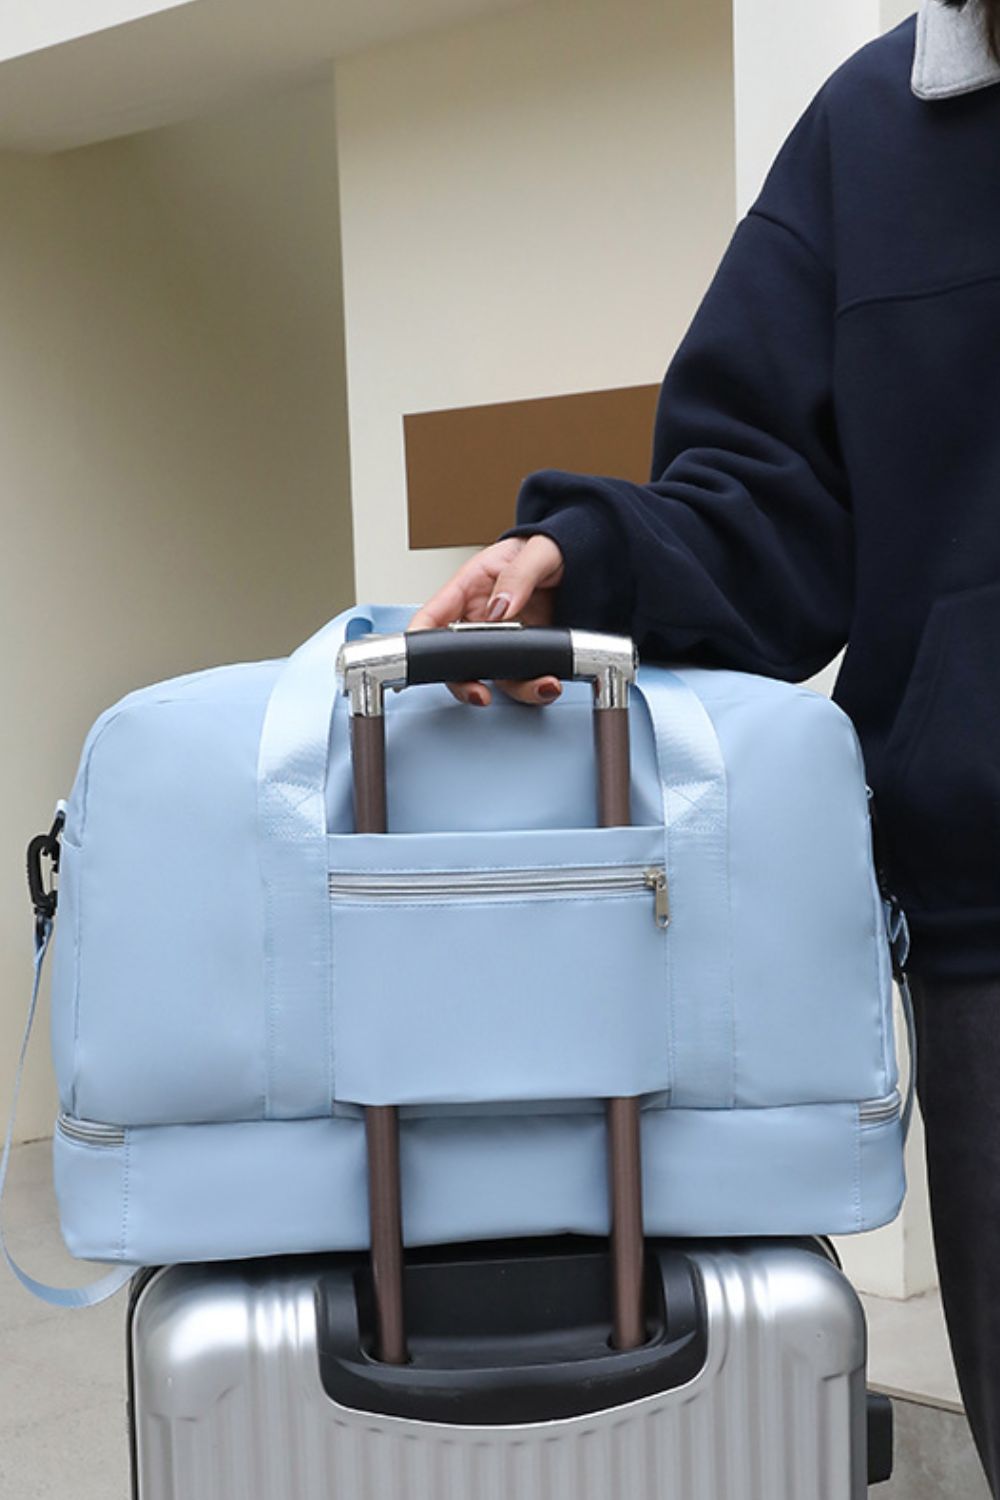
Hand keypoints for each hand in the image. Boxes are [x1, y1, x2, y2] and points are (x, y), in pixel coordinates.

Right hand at [409, 534, 564, 706]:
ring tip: (542, 685)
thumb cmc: (548, 545)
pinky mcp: (525, 651)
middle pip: (455, 659)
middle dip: (464, 682)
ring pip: (493, 675)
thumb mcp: (538, 550)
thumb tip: (500, 607)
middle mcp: (480, 617)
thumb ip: (518, 577)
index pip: (432, 617)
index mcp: (469, 587)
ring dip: (515, 688)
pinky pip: (522, 677)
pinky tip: (549, 682)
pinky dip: (535, 686)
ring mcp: (502, 638)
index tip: (421, 661)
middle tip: (479, 693)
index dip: (419, 641)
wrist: (579, 556)